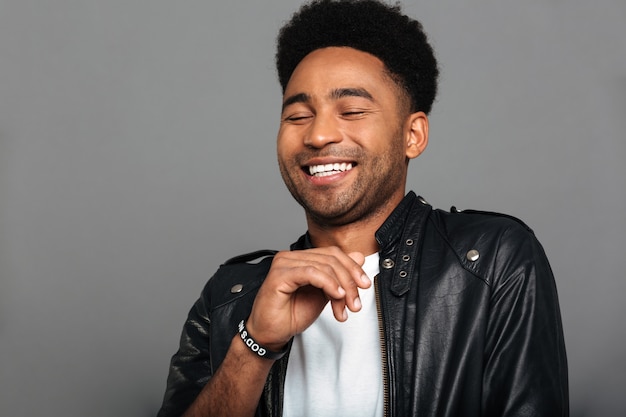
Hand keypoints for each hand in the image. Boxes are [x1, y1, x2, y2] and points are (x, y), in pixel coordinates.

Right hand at [245, 247, 370, 350]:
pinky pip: (310, 272)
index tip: (364, 285)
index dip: (352, 267)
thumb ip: (339, 277)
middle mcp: (292, 257)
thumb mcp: (324, 295)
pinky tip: (335, 295)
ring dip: (340, 287)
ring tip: (344, 307)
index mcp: (301, 259)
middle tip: (355, 302)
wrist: (271, 334)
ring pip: (324, 266)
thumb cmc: (291, 315)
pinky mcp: (279, 275)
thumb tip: (358, 257)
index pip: (333, 254)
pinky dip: (328, 283)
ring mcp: (284, 263)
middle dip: (349, 281)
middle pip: (331, 259)